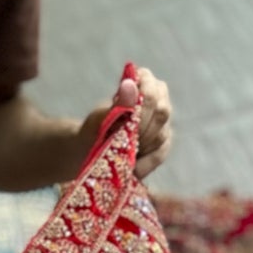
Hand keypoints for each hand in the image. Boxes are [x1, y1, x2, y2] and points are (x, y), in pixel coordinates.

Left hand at [75, 66, 174, 180]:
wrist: (89, 152)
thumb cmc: (94, 131)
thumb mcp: (99, 119)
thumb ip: (117, 104)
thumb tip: (129, 84)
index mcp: (144, 81)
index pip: (151, 93)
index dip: (140, 112)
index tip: (124, 127)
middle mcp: (159, 97)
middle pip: (161, 113)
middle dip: (139, 133)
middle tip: (121, 145)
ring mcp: (163, 121)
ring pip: (161, 135)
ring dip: (139, 149)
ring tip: (120, 155)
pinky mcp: (163, 143)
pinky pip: (160, 154)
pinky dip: (144, 165)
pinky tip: (131, 170)